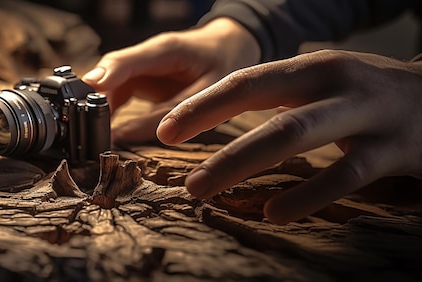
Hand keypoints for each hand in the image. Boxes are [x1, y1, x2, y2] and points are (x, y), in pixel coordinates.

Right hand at [82, 18, 259, 142]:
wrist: (230, 47)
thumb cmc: (223, 63)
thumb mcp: (209, 91)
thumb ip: (173, 112)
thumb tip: (132, 136)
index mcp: (164, 50)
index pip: (125, 60)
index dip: (104, 77)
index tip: (85, 94)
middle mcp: (145, 58)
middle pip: (108, 76)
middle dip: (92, 101)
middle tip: (84, 130)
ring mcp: (139, 69)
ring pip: (107, 89)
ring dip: (97, 111)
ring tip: (90, 139)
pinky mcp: (138, 82)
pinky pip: (116, 98)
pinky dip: (108, 115)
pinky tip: (103, 135)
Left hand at [157, 50, 421, 224]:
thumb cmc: (368, 97)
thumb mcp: (324, 85)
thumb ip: (280, 97)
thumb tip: (216, 116)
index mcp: (312, 67)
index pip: (246, 81)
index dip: (202, 105)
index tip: (164, 130)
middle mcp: (335, 81)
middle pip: (262, 103)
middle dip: (212, 132)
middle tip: (180, 172)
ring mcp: (365, 111)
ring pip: (293, 134)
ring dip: (241, 162)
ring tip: (204, 189)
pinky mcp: (394, 148)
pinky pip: (344, 175)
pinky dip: (306, 195)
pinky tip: (274, 213)